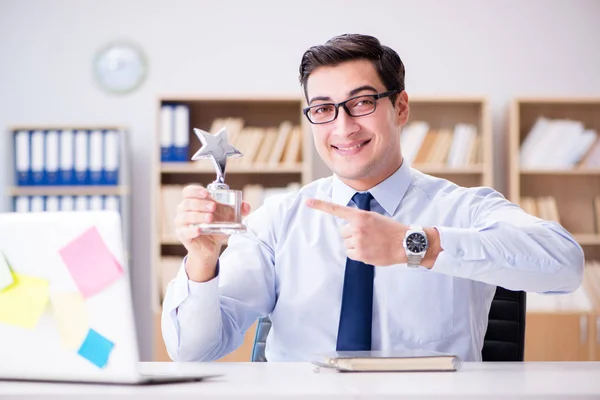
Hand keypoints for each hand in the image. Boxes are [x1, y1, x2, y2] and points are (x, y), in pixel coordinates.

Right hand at [175, 184, 250, 280]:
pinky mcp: (182, 235)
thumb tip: (246, 206)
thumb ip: (237, 210)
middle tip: (213, 207)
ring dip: (198, 216)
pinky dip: (192, 230)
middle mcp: (184, 210)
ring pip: (186, 216)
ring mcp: (181, 223)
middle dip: (201, 204)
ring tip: (210, 218)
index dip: (195, 190)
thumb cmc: (215, 227)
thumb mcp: (227, 217)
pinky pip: (184, 231)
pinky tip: (199, 230)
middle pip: (188, 203)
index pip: (188, 191)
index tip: (206, 193)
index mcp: (192, 201)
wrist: (210, 247)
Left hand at [306, 198, 440, 267]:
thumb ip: (359, 220)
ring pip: (347, 244)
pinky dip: (358, 254)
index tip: (307, 202)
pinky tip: (371, 250)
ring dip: (356, 244)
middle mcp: (357, 227)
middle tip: (368, 235)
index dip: (320, 205)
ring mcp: (358, 241)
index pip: (336, 209)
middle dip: (352, 234)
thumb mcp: (374, 218)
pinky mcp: (360, 254)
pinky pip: (351, 254)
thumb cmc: (391, 230)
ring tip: (372, 243)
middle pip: (343, 232)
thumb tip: (346, 229)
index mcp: (360, 215)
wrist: (405, 243)